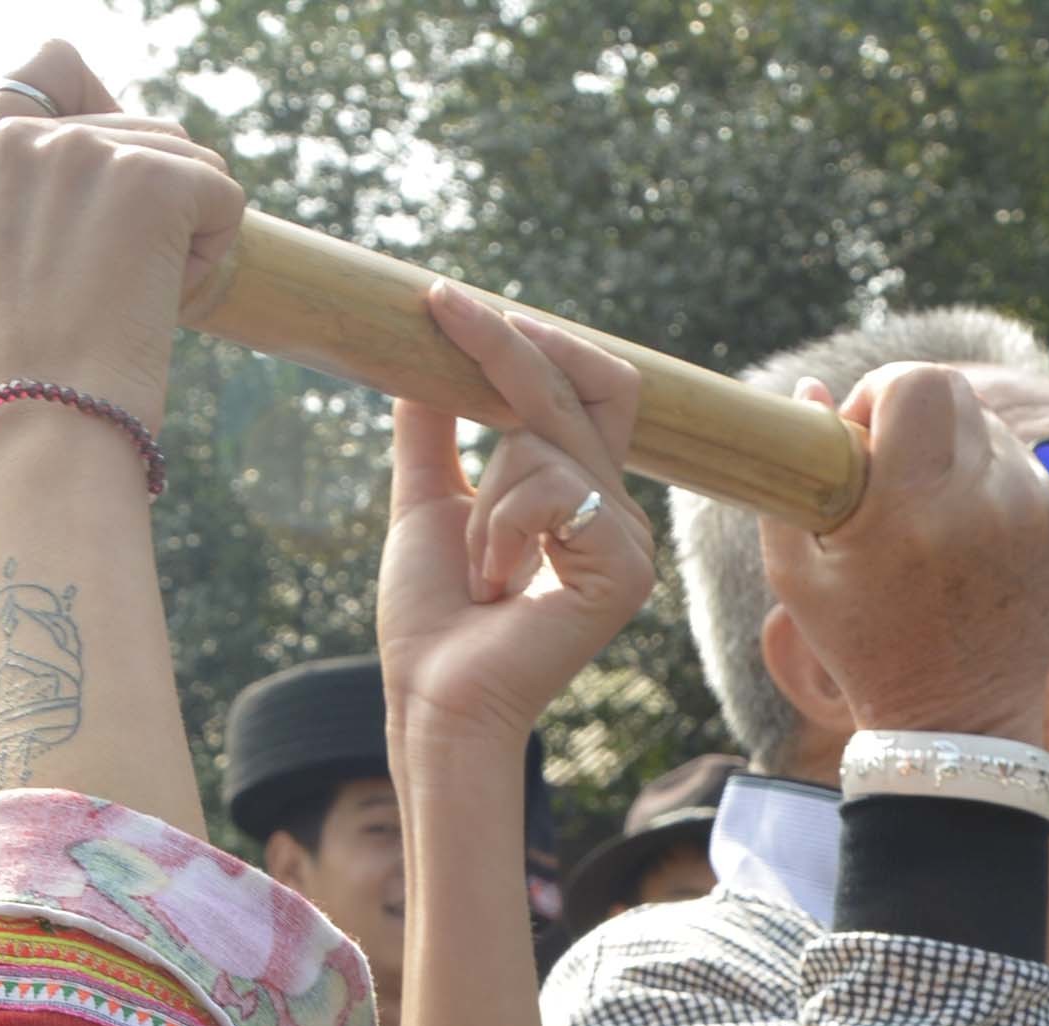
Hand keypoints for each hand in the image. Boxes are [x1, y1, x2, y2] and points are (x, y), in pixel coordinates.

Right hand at [0, 45, 243, 426]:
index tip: (117, 169)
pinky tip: (163, 304)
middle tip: (109, 290)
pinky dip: (215, 255)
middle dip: (153, 203)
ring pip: (188, 160)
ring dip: (183, 232)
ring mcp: (83, 150)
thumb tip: (131, 159)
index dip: (101, 100)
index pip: (46, 68)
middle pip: (143, 128)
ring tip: (129, 301)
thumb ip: (43, 199)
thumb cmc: (33, 379)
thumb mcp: (6, 267)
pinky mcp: (148, 179)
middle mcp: (20, 140)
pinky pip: (223, 194)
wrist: (45, 428)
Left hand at [379, 290, 654, 752]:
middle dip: (505, 347)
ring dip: (484, 497)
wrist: (434, 699)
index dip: (530, 340)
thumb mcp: (427, 499)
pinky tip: (496, 586)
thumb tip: (418, 347)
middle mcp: (620, 512)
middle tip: (442, 305)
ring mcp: (631, 542)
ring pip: (547, 444)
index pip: (582, 387)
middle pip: (581, 387)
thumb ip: (433, 427)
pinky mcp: (626, 570)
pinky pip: (551, 492)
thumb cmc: (431, 619)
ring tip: (478, 570)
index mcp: (584, 495)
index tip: (449, 302)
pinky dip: (501, 528)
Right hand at [760, 363, 1048, 745]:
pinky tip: (957, 526)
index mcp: (913, 512)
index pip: (911, 382)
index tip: (859, 442)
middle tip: (885, 463)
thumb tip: (809, 388)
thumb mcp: (798, 576)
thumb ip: (794, 480)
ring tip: (922, 505)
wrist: (958, 724)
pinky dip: (980, 473)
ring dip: (945, 442)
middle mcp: (981, 501)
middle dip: (908, 408)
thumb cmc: (864, 650)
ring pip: (984, 419)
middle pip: (950, 388)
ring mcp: (1028, 508)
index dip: (875, 393)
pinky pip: (1013, 458)